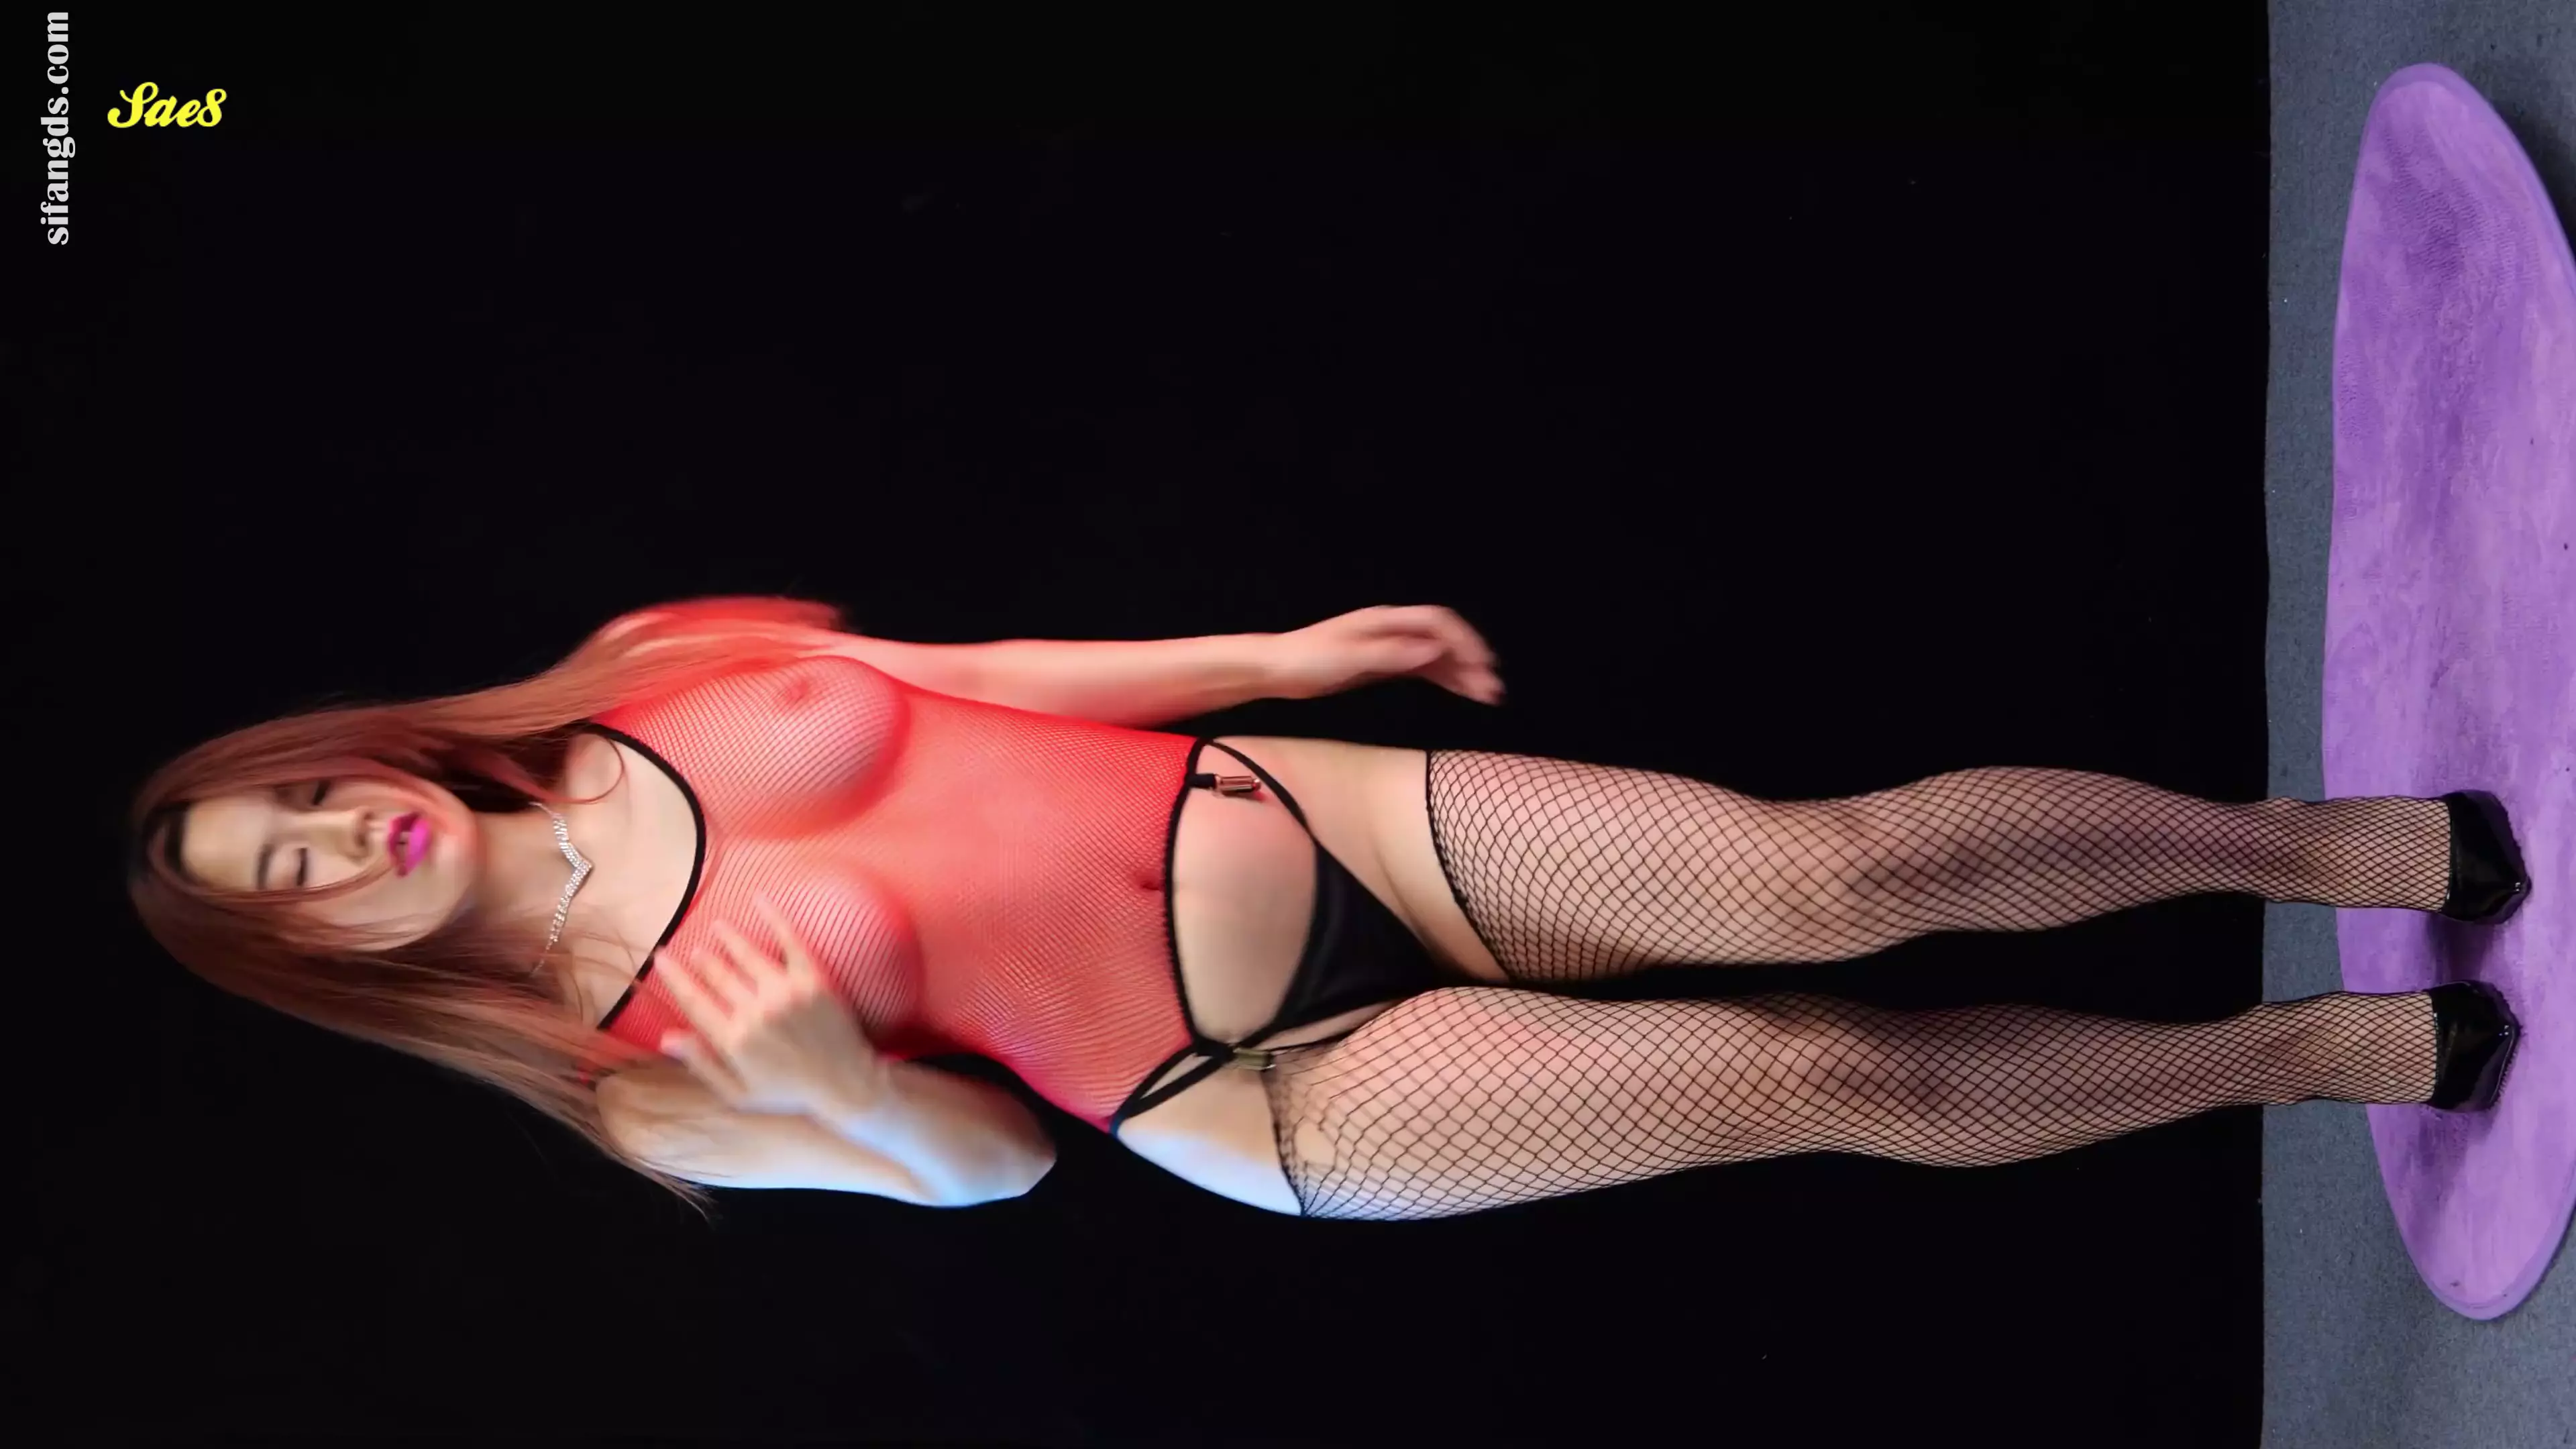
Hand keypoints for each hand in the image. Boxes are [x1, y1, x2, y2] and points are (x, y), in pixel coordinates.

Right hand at [654, 895, 889, 1117]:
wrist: (844, 1084)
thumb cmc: (788, 1092)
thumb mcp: (738, 1092)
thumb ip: (702, 1064)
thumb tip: (666, 1038)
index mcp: (735, 1039)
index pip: (694, 1000)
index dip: (675, 977)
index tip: (661, 958)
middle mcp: (756, 1011)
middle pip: (719, 975)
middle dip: (701, 959)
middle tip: (690, 946)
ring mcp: (785, 993)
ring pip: (748, 955)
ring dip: (729, 937)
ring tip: (717, 926)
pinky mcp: (813, 980)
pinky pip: (791, 942)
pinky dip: (774, 918)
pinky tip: (760, 900)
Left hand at [1266, 604, 1503, 705]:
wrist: (1276, 669)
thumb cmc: (1307, 660)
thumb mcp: (1350, 658)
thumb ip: (1394, 654)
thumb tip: (1436, 649)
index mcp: (1385, 621)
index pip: (1438, 622)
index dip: (1464, 641)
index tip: (1483, 664)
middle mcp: (1392, 630)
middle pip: (1443, 639)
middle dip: (1471, 660)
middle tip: (1492, 688)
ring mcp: (1390, 647)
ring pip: (1437, 656)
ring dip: (1462, 673)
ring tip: (1486, 695)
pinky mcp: (1385, 665)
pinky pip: (1424, 670)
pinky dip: (1445, 680)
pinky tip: (1462, 693)